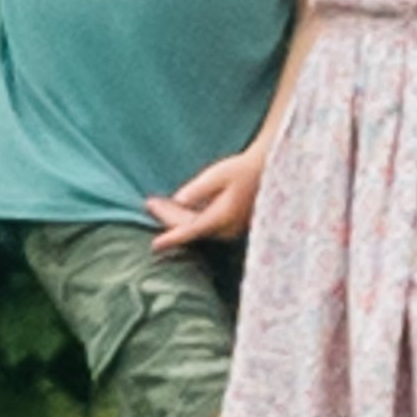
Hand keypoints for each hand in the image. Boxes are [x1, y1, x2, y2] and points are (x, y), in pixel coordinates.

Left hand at [146, 150, 261, 248]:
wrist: (267, 171)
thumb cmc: (242, 169)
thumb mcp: (218, 175)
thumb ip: (198, 189)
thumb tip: (179, 200)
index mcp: (221, 217)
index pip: (190, 231)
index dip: (171, 238)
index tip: (155, 246)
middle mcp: (226, 228)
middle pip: (190, 227)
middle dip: (169, 217)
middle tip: (150, 203)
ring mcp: (230, 228)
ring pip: (197, 227)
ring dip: (178, 217)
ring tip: (158, 204)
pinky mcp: (231, 224)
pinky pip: (206, 224)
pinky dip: (190, 217)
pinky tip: (179, 206)